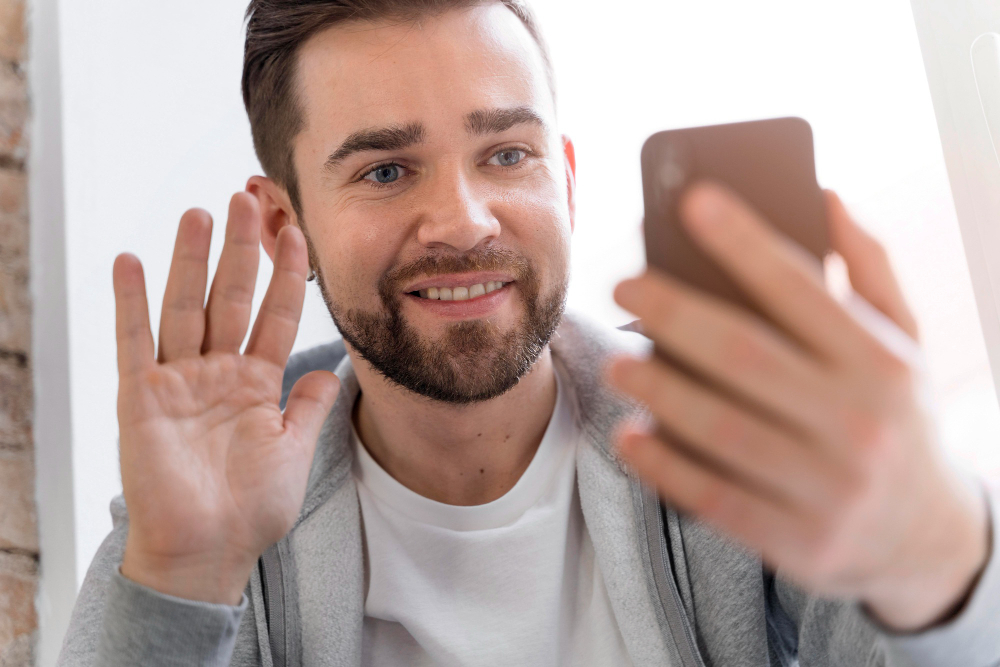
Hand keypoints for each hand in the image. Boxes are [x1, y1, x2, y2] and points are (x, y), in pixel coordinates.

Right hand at [114, 193, 338, 604]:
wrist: (209, 551)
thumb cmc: (253, 509)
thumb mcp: (293, 450)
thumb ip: (308, 407)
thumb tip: (332, 373)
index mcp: (257, 383)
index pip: (276, 316)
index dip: (288, 276)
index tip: (299, 234)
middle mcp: (218, 373)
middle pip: (230, 299)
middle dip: (240, 251)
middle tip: (246, 201)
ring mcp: (178, 381)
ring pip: (186, 308)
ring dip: (191, 261)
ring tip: (199, 213)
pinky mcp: (141, 398)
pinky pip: (134, 343)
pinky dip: (130, 304)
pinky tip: (131, 262)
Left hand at [608, 183, 989, 630]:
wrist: (924, 535)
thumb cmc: (895, 415)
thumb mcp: (904, 341)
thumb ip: (870, 267)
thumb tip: (827, 193)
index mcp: (880, 362)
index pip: (802, 288)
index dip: (744, 241)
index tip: (693, 202)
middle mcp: (858, 422)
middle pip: (745, 354)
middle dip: (675, 314)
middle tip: (624, 285)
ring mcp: (827, 487)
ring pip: (721, 427)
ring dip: (658, 388)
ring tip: (617, 361)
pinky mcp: (795, 539)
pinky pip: (713, 498)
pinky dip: (663, 466)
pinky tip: (630, 436)